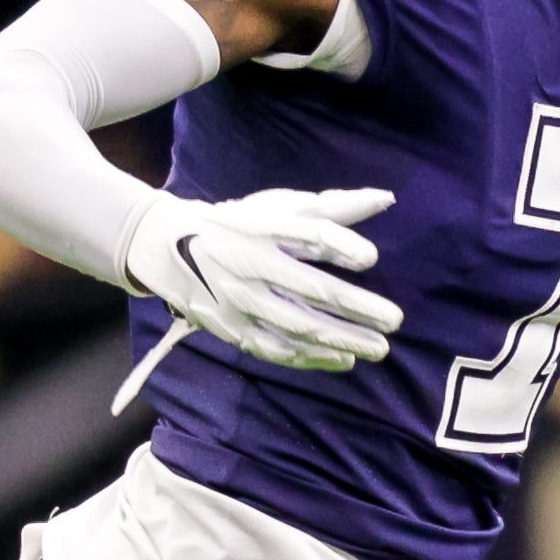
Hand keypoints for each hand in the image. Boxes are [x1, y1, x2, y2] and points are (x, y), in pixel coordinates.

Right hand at [125, 187, 402, 371]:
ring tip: (379, 348)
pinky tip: (344, 360)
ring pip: (296, 325)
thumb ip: (334, 207)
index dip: (339, 245)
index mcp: (262, 227)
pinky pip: (275, 348)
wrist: (165, 247)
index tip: (371, 258)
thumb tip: (387, 199)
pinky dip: (311, 358)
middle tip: (395, 320)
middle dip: (355, 307)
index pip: (305, 233)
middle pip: (309, 288)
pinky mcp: (231, 328)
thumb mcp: (278, 207)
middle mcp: (249, 263)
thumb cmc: (237, 223)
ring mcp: (238, 300)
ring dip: (341, 339)